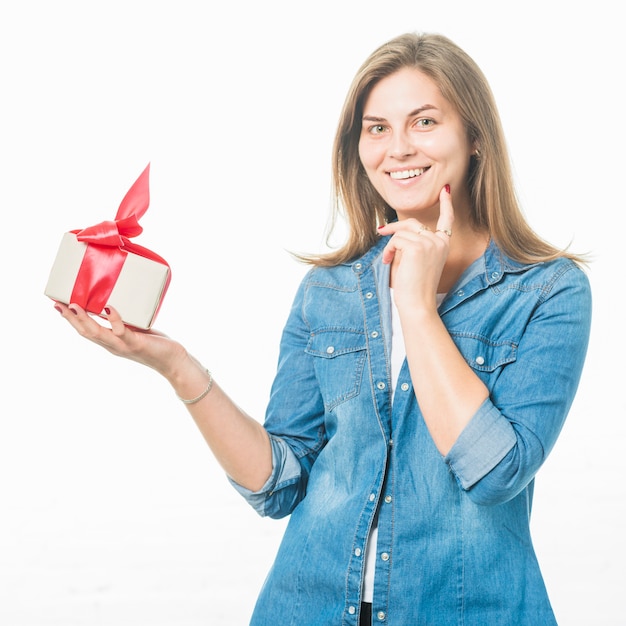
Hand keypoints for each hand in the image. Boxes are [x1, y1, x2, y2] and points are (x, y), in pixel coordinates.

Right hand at [53, 302, 187, 377]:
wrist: (173, 361)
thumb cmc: (156, 344)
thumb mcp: (136, 330)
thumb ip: (124, 321)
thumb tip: (113, 304)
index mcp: (111, 342)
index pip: (86, 331)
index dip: (71, 320)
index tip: (58, 306)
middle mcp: (114, 346)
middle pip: (86, 333)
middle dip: (71, 319)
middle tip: (58, 304)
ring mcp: (124, 346)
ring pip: (98, 334)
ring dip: (84, 320)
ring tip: (74, 306)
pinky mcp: (136, 343)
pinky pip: (122, 332)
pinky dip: (114, 320)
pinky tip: (109, 308)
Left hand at [377, 185, 453, 309]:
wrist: (417, 304)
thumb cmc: (414, 287)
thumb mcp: (415, 261)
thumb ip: (412, 243)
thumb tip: (394, 229)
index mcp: (443, 245)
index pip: (447, 220)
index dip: (446, 204)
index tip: (446, 190)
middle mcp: (440, 241)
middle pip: (413, 223)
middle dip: (394, 227)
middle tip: (381, 232)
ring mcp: (430, 242)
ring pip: (402, 232)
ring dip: (390, 245)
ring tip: (388, 260)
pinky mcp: (418, 246)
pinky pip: (396, 239)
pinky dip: (389, 250)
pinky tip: (389, 261)